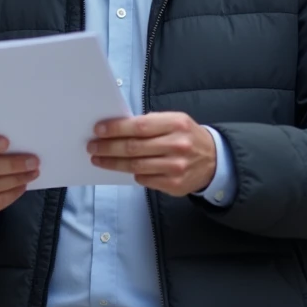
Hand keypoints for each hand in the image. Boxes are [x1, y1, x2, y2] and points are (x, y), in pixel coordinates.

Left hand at [87, 112, 215, 195]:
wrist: (214, 160)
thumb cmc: (186, 136)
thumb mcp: (174, 121)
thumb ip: (150, 123)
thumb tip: (117, 128)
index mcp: (176, 124)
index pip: (139, 126)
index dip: (116, 129)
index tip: (98, 130)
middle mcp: (177, 145)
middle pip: (134, 148)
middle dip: (108, 147)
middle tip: (92, 146)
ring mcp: (176, 167)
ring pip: (136, 166)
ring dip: (113, 163)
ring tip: (98, 159)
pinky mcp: (175, 185)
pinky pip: (144, 179)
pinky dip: (132, 174)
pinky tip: (123, 168)